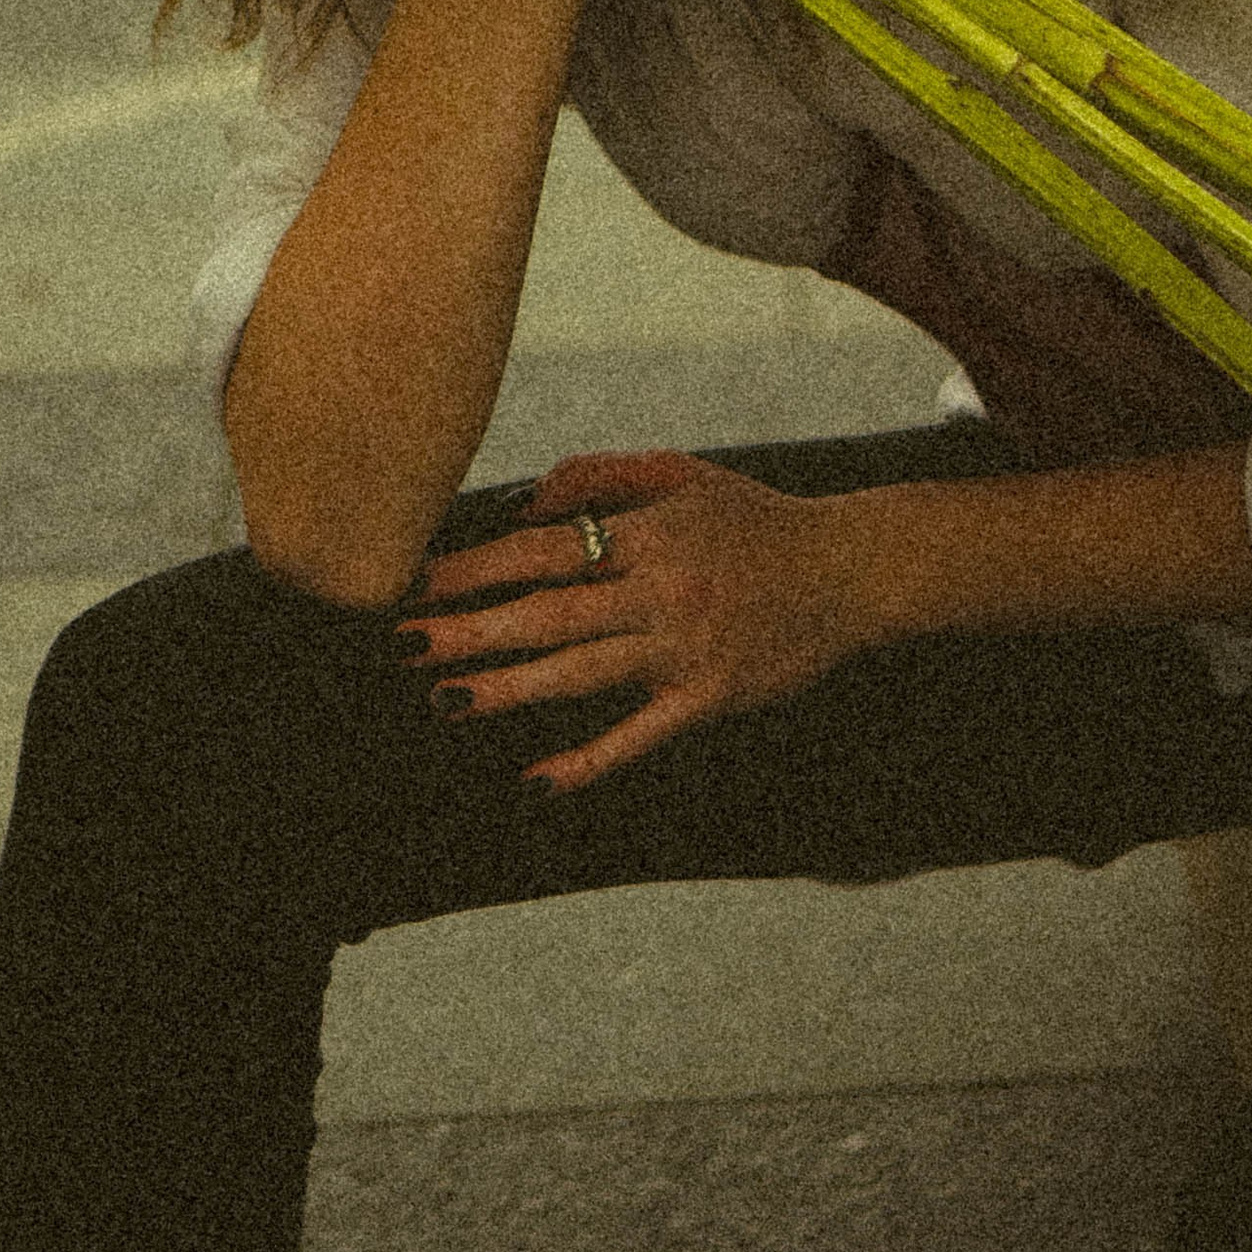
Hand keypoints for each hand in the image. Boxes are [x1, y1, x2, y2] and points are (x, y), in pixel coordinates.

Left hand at [395, 450, 893, 795]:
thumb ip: (599, 476)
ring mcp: (684, 651)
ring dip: (508, 690)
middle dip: (472, 630)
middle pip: (549, 614)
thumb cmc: (751, 518)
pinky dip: (587, 760)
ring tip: (446, 698)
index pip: (544, 550)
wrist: (847, 571)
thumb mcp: (680, 472)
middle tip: (404, 644)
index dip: (477, 567)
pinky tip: (536, 780)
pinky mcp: (708, 701)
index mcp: (648, 532)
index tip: (419, 582)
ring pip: (580, 674)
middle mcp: (661, 591)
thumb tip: (524, 506)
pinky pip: (637, 736)